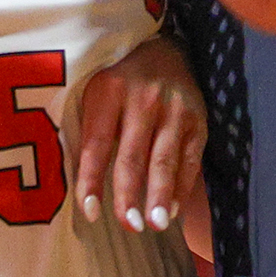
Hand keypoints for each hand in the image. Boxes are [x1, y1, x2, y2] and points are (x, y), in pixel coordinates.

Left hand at [67, 35, 206, 232]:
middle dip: (130, 194)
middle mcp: (143, 99)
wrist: (166, 51)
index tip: (90, 212)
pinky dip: (181, 187)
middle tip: (129, 225)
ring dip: (159, 195)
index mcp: (109, 92)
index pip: (97, 143)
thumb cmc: (119, 83)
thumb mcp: (96, 94)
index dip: (92, 180)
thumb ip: (90, 131)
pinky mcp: (197, 120)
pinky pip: (189, 160)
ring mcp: (174, 109)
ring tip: (155, 225)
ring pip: (164, 159)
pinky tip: (172, 210)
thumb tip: (78, 186)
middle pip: (133, 156)